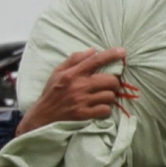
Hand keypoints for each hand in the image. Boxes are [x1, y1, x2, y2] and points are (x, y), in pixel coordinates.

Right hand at [18, 47, 134, 133]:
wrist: (43, 116)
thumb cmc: (52, 92)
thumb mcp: (58, 72)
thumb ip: (75, 59)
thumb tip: (93, 50)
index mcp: (73, 73)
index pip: (96, 60)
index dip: (111, 54)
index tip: (123, 51)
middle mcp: (79, 86)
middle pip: (110, 80)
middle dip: (114, 82)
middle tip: (110, 84)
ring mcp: (82, 101)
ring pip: (110, 96)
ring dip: (109, 96)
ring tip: (102, 97)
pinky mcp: (84, 114)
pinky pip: (105, 109)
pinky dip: (105, 109)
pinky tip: (99, 107)